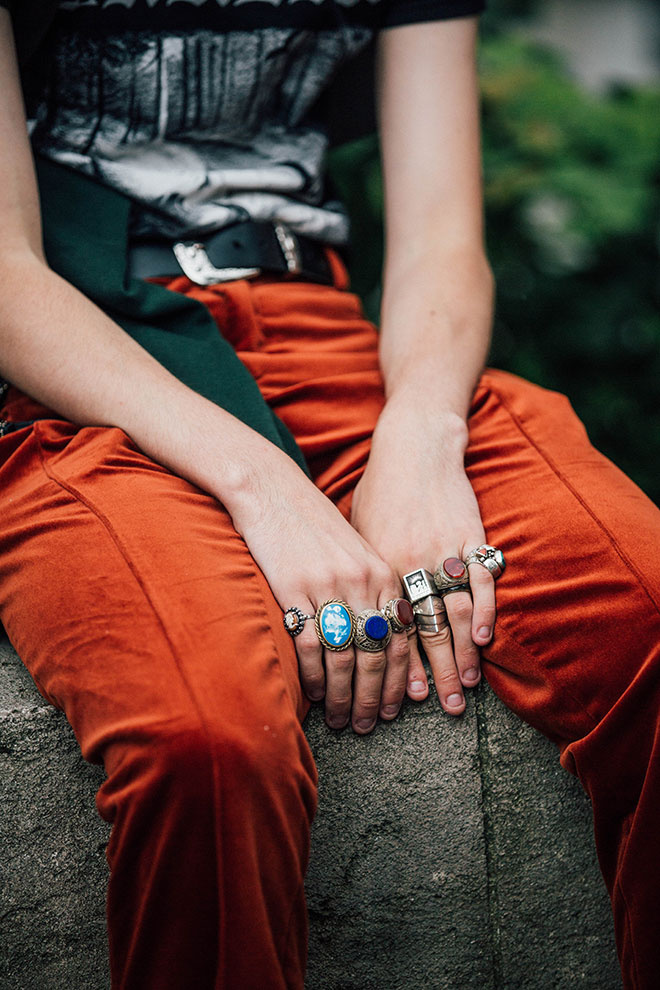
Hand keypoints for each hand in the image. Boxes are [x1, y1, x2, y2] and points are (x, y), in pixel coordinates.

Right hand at [227, 442, 411, 732]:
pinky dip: (315, 676)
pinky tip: (316, 695)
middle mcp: (363, 582)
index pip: (402, 639)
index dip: (402, 679)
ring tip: (343, 720)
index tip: (397, 709)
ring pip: (346, 657)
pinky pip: (310, 645)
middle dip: (377, 697)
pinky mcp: (295, 589)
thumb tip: (386, 638)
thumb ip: (374, 591)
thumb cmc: (314, 526)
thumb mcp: (355, 553)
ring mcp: (329, 586)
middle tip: (370, 725)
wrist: (273, 491)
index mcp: (383, 574)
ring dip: (346, 696)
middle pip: (378, 654)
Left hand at [350, 396, 495, 714]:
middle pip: (419, 631)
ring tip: (464, 690)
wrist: (413, 447)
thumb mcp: (358, 533)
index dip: (393, 668)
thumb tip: (350, 619)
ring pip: (451, 614)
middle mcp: (407, 565)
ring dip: (459, 656)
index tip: (399, 700)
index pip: (385, 630)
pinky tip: (484, 642)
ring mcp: (441, 551)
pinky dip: (483, 613)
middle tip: (440, 709)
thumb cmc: (380, 492)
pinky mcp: (468, 536)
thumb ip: (361, 577)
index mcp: (376, 568)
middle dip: (430, 675)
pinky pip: (479, 581)